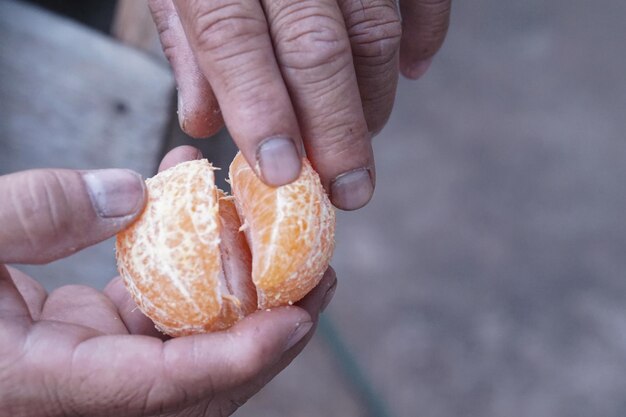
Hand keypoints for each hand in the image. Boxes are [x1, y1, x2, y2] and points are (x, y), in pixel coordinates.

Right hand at [0, 146, 336, 416]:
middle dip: (268, 336)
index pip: (160, 387)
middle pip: (198, 382)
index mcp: (41, 385)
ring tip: (283, 248)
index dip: (237, 358)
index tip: (298, 317)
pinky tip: (206, 223)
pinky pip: (162, 318)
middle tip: (319, 279)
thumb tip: (133, 194)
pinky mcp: (94, 340)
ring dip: (241, 302)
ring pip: (189, 350)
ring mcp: (91, 368)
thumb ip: (32, 213)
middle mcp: (78, 393)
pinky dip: (194, 277)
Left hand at [149, 0, 450, 209]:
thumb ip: (188, 45)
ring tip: (362, 142)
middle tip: (350, 191)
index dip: (263, 112)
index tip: (285, 176)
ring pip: (373, 28)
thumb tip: (206, 122)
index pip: (234, 41)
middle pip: (317, 46)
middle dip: (337, 129)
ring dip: (374, 97)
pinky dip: (424, 32)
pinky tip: (410, 71)